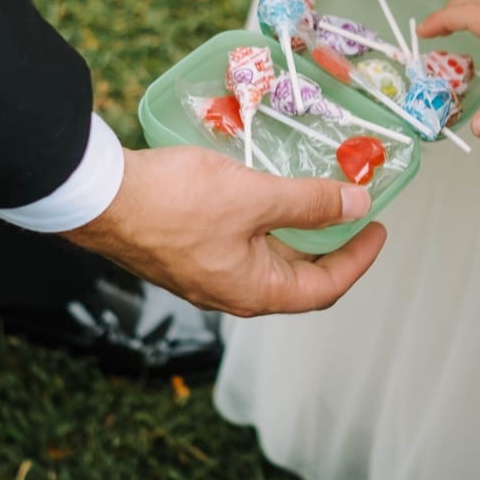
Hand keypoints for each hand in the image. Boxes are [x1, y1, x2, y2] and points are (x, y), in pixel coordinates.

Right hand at [62, 145, 386, 316]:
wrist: (100, 197)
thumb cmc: (175, 203)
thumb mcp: (256, 197)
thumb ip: (310, 202)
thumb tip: (357, 204)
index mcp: (254, 291)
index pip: (324, 288)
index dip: (358, 259)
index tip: (378, 228)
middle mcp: (232, 290)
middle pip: (298, 274)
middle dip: (330, 240)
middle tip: (352, 206)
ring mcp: (207, 271)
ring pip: (268, 254)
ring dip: (297, 227)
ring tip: (317, 193)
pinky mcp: (188, 248)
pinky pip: (242, 240)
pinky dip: (266, 218)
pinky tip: (269, 188)